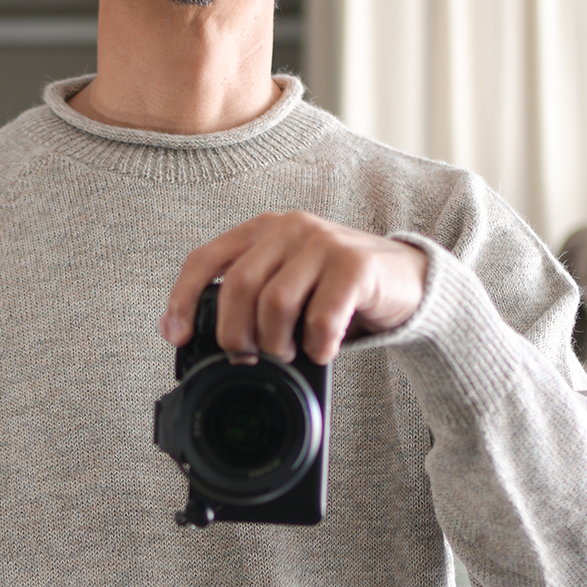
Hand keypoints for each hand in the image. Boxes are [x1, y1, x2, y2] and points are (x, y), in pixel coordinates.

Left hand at [161, 212, 427, 366]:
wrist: (409, 282)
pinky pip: (321, 315)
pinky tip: (323, 351)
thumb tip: (218, 348)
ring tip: (290, 354)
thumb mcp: (290, 287)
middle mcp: (290, 228)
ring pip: (275, 302)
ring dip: (276, 342)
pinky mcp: (356, 264)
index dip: (183, 300)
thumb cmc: (339, 291)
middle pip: (237, 286)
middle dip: (235, 334)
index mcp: (263, 231)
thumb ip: (254, 300)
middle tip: (249, 358)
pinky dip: (317, 344)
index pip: (205, 259)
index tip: (176, 337)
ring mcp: (324, 242)